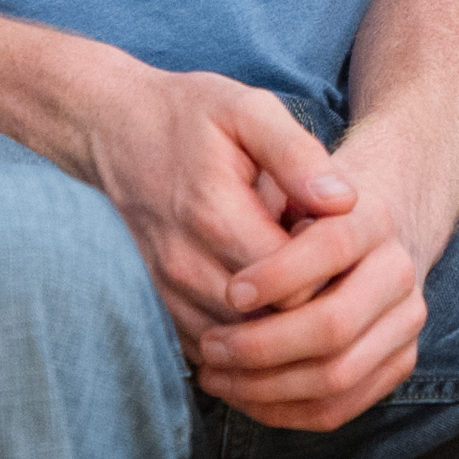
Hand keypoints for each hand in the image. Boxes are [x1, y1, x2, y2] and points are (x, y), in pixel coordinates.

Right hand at [56, 56, 358, 356]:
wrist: (112, 129)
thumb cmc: (190, 116)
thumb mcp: (249, 111)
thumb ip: (297, 154)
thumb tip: (345, 201)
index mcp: (215, 215)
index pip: (294, 289)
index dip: (328, 275)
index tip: (333, 242)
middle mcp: (185, 265)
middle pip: (269, 324)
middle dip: (306, 303)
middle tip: (321, 262)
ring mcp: (166, 291)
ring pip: (240, 345)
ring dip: (275, 322)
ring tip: (293, 276)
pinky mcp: (159, 305)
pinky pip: (211, 347)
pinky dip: (243, 335)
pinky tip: (262, 296)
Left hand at [195, 116, 458, 432]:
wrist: (363, 227)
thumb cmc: (302, 198)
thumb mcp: (286, 168)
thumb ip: (283, 171)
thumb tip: (294, 217)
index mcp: (375, 216)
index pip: (333, 247)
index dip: (279, 275)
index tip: (229, 292)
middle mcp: (400, 271)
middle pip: (336, 325)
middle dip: (262, 346)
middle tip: (210, 347)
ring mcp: (406, 322)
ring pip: (337, 376)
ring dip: (265, 387)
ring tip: (214, 374)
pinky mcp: (398, 363)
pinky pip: (340, 408)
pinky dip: (284, 411)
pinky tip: (241, 395)